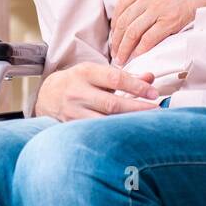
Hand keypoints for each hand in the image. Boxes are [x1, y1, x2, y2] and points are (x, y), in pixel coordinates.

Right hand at [34, 62, 160, 120]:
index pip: (115, 79)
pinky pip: (96, 132)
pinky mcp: (72, 127)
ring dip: (128, 123)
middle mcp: (78, 92)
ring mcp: (74, 112)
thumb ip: (125, 76)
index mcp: (86, 73)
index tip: (153, 93)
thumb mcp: (98, 72)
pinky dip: (114, 132)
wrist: (48, 95)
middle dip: (137, 108)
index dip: (136, 86)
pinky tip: (129, 134)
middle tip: (157, 110)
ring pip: (104, 121)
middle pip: (112, 103)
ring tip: (147, 124)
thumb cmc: (80, 81)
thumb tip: (150, 78)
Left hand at [109, 0, 205, 64]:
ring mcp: (157, 9)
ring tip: (122, 58)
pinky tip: (137, 56)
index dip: (115, 23)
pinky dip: (140, 50)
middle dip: (116, 40)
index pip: (121, 5)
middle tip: (115, 51)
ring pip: (132, 32)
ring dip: (124, 48)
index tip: (115, 33)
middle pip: (123, 21)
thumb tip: (145, 0)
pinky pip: (148, 39)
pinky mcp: (169, 21)